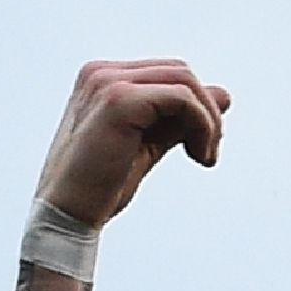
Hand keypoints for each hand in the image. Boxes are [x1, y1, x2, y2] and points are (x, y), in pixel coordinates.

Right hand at [34, 58, 230, 229]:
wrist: (66, 218)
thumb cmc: (100, 188)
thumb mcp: (148, 144)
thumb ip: (180, 119)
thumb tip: (223, 96)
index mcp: (102, 79)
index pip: (167, 75)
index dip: (195, 106)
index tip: (203, 146)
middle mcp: (102, 73)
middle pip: (179, 72)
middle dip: (206, 112)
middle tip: (209, 153)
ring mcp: (108, 82)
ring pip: (185, 81)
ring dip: (207, 120)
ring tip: (206, 155)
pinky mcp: (119, 100)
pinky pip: (182, 98)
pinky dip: (201, 124)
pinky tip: (199, 155)